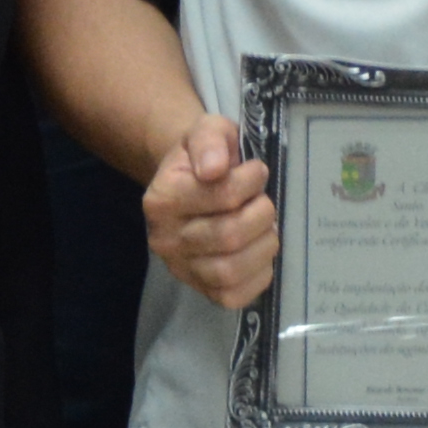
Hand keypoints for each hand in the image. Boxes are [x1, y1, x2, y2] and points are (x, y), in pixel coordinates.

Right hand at [139, 112, 275, 310]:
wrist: (196, 179)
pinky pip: (234, 295)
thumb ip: (210, 140)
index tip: (257, 172)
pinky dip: (258, 276)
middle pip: (228, 235)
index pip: (220, 195)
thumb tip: (214, 168)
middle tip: (264, 202)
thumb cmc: (207, 157)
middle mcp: (164, 238)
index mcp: (161, 198)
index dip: (250, 181)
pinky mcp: (201, 289)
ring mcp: (181, 268)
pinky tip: (260, 253)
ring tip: (265, 228)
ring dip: (263, 246)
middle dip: (261, 214)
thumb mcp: (207, 131)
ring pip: (230, 270)